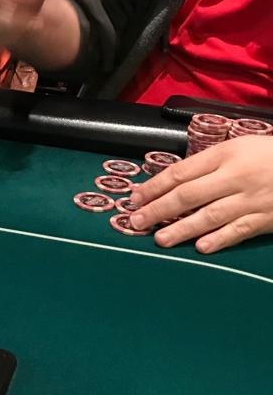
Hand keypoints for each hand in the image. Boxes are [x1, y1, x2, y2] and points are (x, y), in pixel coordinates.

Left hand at [128, 136, 272, 253]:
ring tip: (160, 239)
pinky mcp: (265, 219)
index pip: (180, 172)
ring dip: (182, 229)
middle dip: (159, 210)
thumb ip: (207, 163)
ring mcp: (250, 199)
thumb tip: (172, 180)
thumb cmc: (268, 154)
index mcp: (224, 154)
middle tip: (137, 222)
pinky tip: (200, 248)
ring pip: (209, 216)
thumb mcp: (237, 147)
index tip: (135, 198)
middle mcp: (234, 176)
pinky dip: (219, 240)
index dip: (155, 186)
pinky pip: (238, 231)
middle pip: (188, 195)